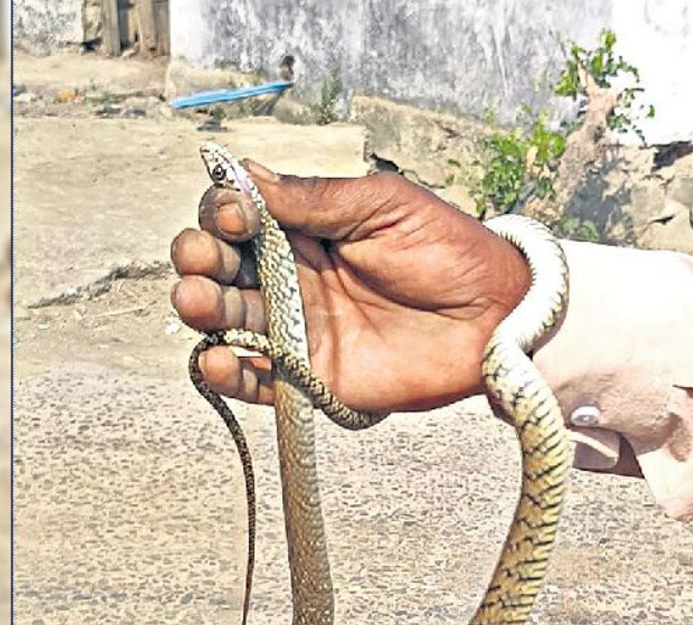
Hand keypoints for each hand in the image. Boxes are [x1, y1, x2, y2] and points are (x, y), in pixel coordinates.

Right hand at [170, 160, 530, 412]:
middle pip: (219, 267)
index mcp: (305, 230)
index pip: (238, 218)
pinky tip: (216, 362)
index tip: (235, 215)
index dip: (223, 214)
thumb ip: (316, 198)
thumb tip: (246, 175)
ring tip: (197, 302)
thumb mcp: (384, 205)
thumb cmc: (448, 251)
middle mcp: (291, 277)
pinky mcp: (312, 377)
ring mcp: (298, 328)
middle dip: (198, 259)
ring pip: (227, 320)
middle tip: (202, 260)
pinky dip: (229, 376)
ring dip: (200, 309)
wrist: (495, 317)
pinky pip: (258, 380)